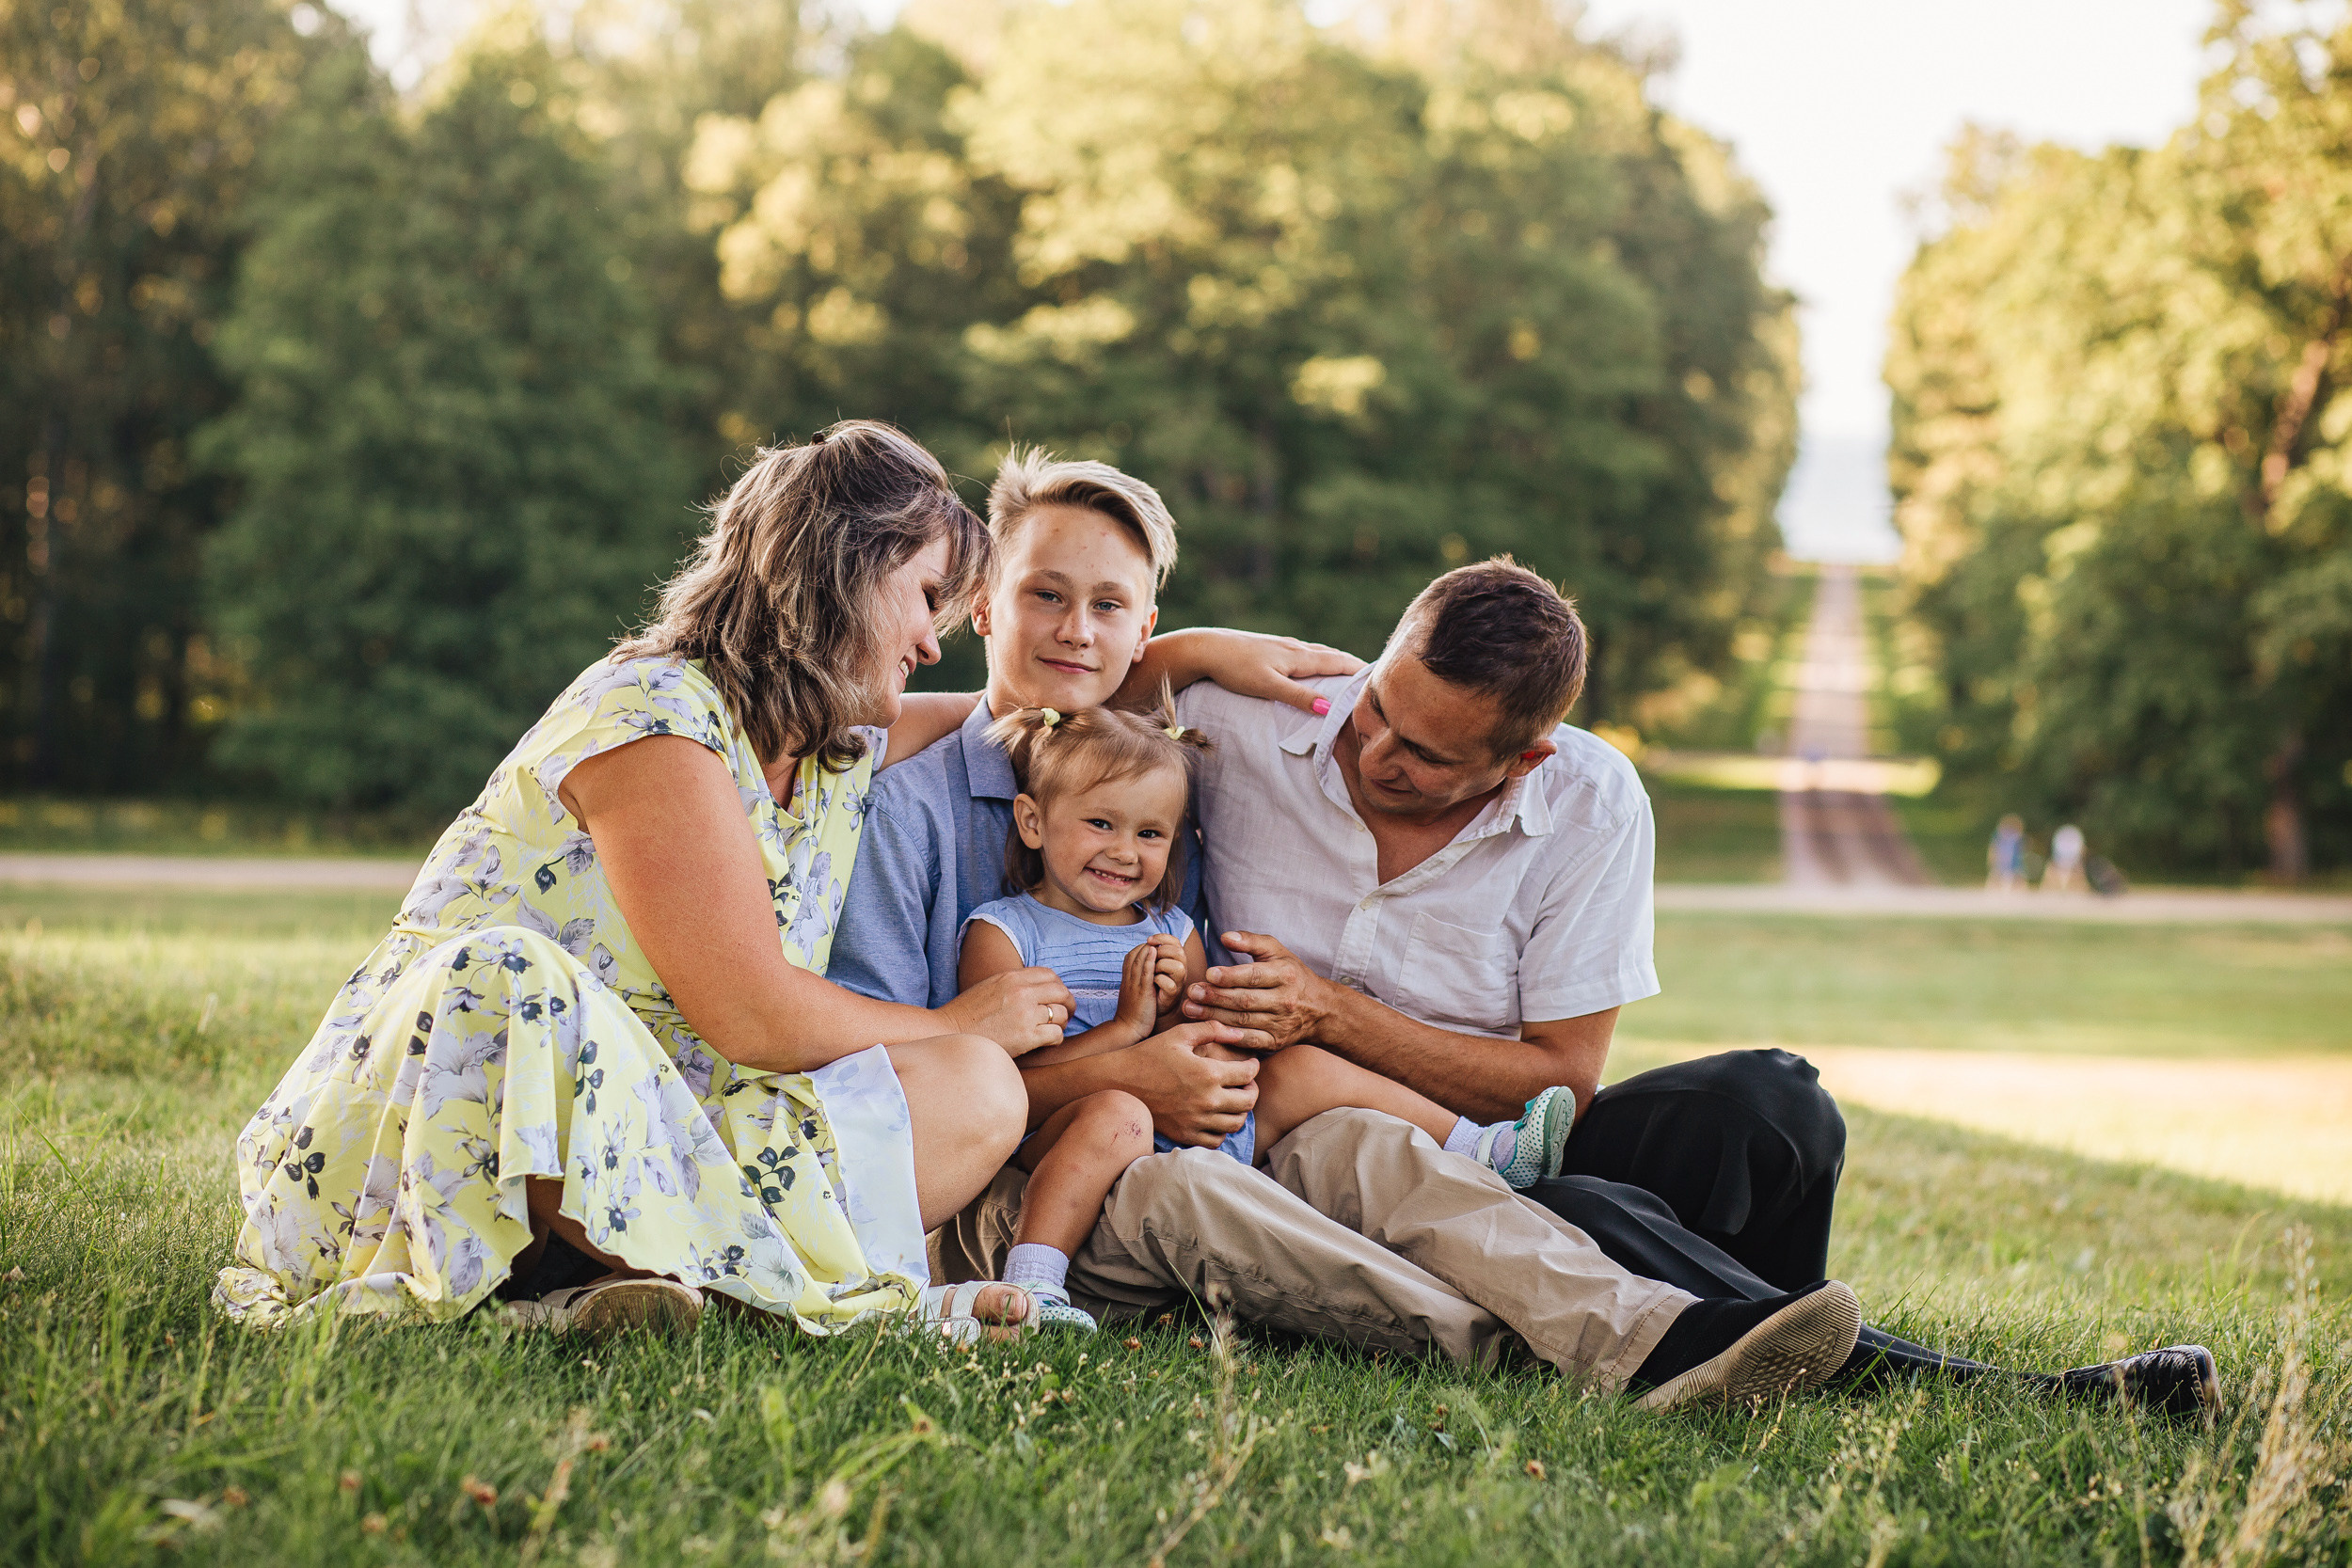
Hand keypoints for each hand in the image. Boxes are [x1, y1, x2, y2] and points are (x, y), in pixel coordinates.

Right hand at [941, 966, 1075, 1057]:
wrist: (948, 1034)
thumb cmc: (966, 1014)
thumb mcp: (990, 986)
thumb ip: (1013, 983)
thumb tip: (1035, 987)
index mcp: (1011, 977)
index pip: (1049, 974)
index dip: (1058, 986)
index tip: (1057, 997)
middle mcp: (1021, 992)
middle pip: (1061, 992)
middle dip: (1067, 1003)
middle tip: (1066, 1014)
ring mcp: (1024, 1014)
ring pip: (1061, 1014)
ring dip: (1061, 1023)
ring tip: (1053, 1030)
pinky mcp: (1026, 1037)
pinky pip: (1056, 1034)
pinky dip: (1056, 1039)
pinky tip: (1047, 1042)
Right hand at [1111, 940, 1160, 1040]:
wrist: (1128, 1029)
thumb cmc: (1133, 1013)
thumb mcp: (1132, 993)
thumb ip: (1136, 982)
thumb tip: (1144, 973)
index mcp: (1126, 978)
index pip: (1131, 955)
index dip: (1141, 948)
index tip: (1151, 946)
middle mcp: (1128, 979)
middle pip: (1134, 954)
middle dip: (1146, 946)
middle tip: (1157, 941)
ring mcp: (1134, 985)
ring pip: (1138, 961)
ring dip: (1147, 949)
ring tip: (1156, 942)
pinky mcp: (1142, 992)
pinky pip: (1144, 973)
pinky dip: (1148, 961)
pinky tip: (1154, 952)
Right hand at [1118, 1022, 1261, 1146]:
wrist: (1118, 1083)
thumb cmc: (1149, 1055)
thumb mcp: (1180, 1035)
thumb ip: (1211, 1030)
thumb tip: (1238, 1034)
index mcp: (1209, 1073)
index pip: (1249, 1073)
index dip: (1254, 1066)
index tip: (1249, 1063)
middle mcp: (1207, 1100)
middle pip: (1248, 1101)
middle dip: (1252, 1089)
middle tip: (1245, 1082)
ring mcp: (1196, 1121)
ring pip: (1235, 1123)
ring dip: (1239, 1111)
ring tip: (1232, 1099)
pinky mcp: (1185, 1135)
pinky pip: (1216, 1140)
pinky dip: (1221, 1130)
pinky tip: (1215, 1117)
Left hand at [1126, 627, 1363, 716]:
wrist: (1205, 648)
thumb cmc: (1235, 668)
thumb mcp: (1268, 686)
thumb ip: (1297, 697)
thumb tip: (1329, 709)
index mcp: (1299, 657)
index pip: (1338, 663)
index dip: (1359, 671)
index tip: (1381, 677)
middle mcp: (1295, 648)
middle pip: (1332, 656)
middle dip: (1353, 665)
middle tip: (1374, 674)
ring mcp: (1282, 645)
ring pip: (1317, 652)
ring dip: (1336, 660)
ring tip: (1350, 668)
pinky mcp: (1270, 647)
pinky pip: (1303, 652)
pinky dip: (1317, 658)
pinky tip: (1312, 660)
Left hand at [1148, 935, 1186, 1015]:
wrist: (1151, 1004)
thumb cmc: (1152, 981)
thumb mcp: (1153, 963)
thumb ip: (1153, 951)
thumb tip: (1149, 940)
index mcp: (1176, 958)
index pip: (1175, 941)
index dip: (1162, 937)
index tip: (1148, 940)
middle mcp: (1181, 967)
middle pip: (1178, 952)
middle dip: (1160, 952)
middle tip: (1150, 958)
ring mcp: (1179, 981)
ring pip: (1177, 967)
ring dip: (1159, 966)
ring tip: (1151, 972)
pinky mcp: (1173, 994)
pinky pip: (1168, 984)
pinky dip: (1157, 981)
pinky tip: (1151, 982)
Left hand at [1180, 930, 1330, 1049]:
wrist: (1321, 1009)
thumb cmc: (1291, 974)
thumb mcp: (1277, 951)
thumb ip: (1250, 941)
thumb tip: (1225, 937)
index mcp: (1285, 974)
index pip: (1254, 976)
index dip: (1230, 976)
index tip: (1208, 974)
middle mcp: (1285, 1000)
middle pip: (1245, 1000)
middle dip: (1216, 997)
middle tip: (1192, 992)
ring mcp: (1281, 1023)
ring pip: (1244, 1021)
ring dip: (1214, 1016)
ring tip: (1191, 1008)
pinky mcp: (1276, 1041)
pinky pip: (1250, 1041)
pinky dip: (1230, 1037)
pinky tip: (1210, 1030)